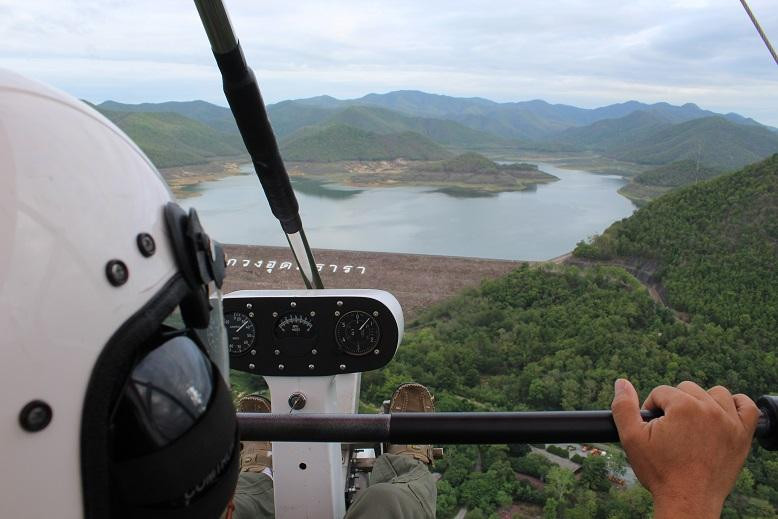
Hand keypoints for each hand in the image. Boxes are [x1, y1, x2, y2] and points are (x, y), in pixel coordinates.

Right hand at [611, 379, 759, 518]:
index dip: (652, 410)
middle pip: (687, 389)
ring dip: (702, 403)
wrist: (688, 501)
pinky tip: (722, 414)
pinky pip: (747, 407)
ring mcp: (730, 421)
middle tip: (671, 431)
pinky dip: (736, 405)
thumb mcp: (632, 438)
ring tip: (692, 425)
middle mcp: (710, 409)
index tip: (653, 430)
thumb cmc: (660, 471)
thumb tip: (621, 382)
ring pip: (715, 394)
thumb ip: (623, 406)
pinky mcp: (743, 435)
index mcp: (683, 406)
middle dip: (675, 406)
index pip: (662, 392)